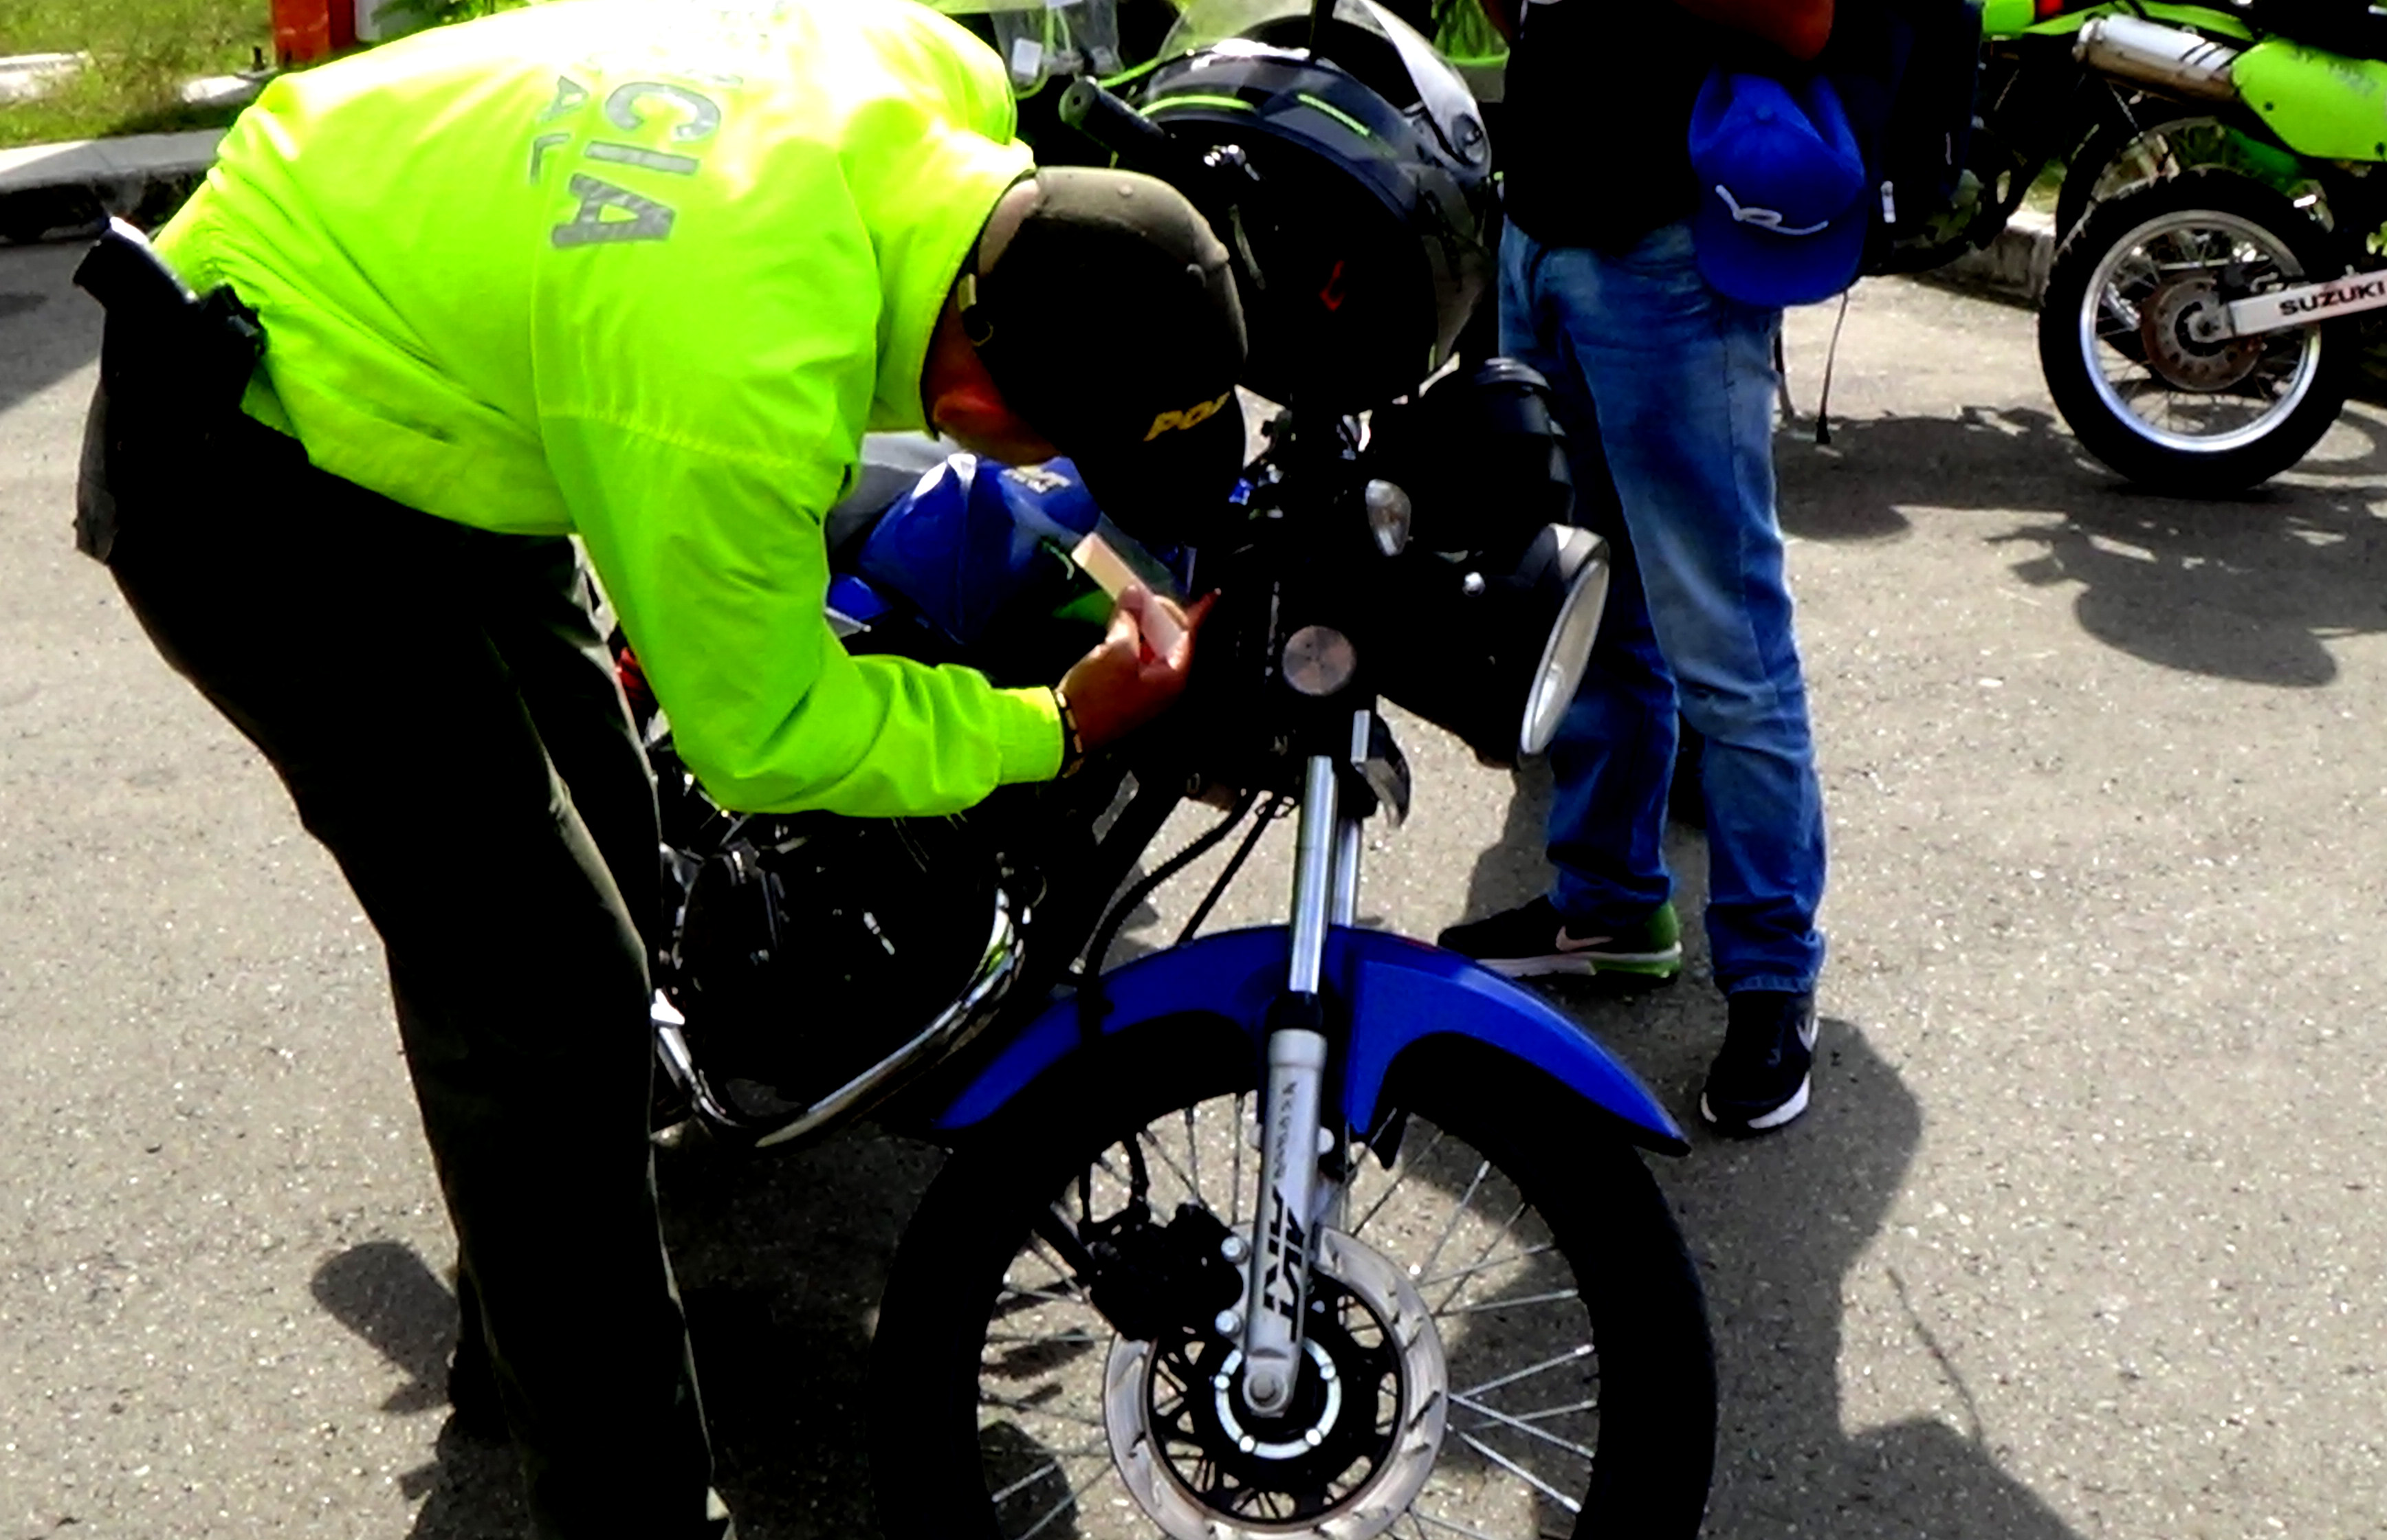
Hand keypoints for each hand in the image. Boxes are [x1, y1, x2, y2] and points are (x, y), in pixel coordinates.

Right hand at [1058, 583, 1216, 751]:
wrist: (1068, 728)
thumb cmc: (1098, 692)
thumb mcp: (1115, 650)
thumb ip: (1129, 620)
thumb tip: (1135, 594)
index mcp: (1172, 676)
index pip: (1188, 636)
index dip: (1197, 613)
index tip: (1213, 594)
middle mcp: (1165, 685)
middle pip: (1172, 641)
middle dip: (1162, 617)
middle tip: (1145, 596)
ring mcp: (1147, 690)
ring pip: (1153, 649)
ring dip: (1145, 627)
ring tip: (1133, 605)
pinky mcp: (1128, 692)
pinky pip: (1139, 659)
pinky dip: (1133, 641)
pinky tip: (1121, 627)